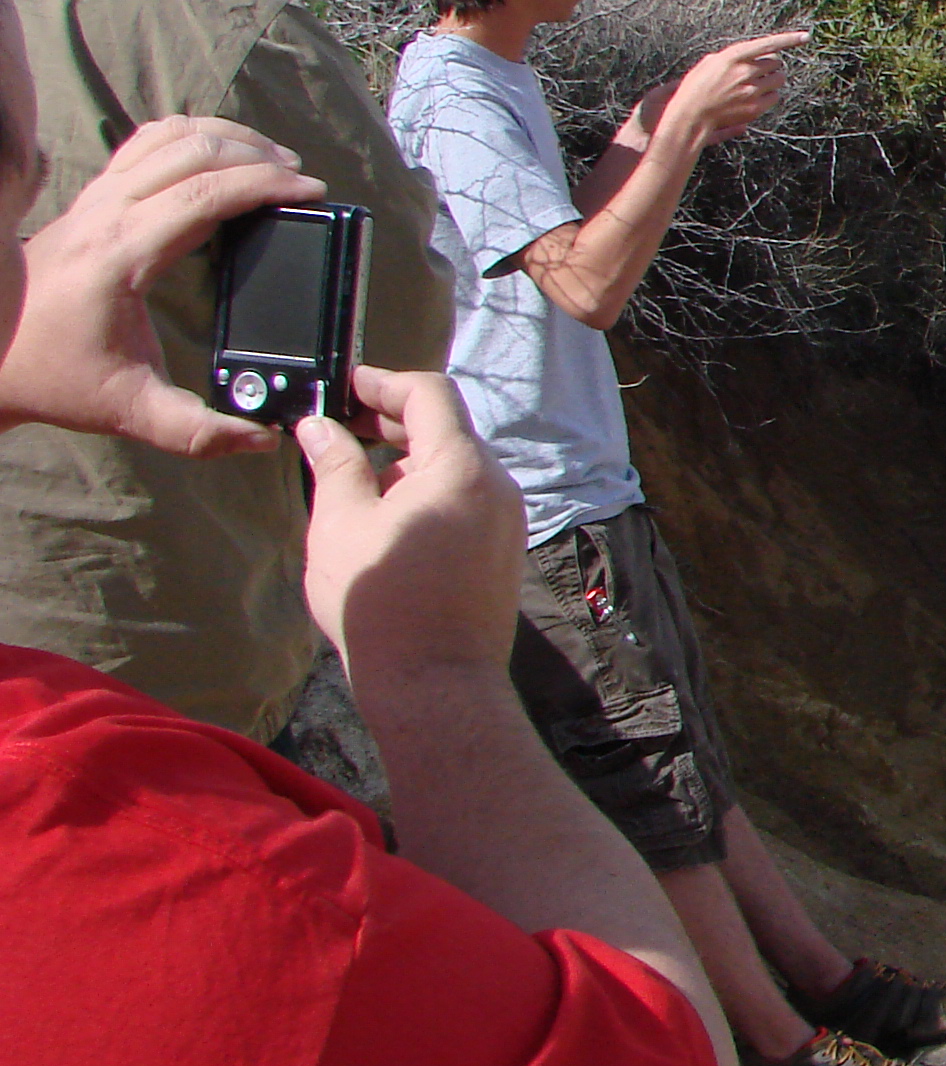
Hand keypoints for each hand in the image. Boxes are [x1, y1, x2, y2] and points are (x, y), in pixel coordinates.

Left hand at [0, 118, 324, 453]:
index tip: (310, 191)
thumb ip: (199, 432)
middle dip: (256, 154)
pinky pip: (142, 143)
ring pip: (165, 136)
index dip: (264, 185)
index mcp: (118, 256)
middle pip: (192, 152)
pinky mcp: (88, 199)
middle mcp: (103, 214)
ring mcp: (92, 199)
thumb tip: (262, 436)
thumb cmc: (55, 379)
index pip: (203, 194)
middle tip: (300, 178)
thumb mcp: (130, 413)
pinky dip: (188, 136)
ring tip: (268, 159)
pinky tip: (215, 157)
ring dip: (224, 138)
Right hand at [297, 366, 521, 682]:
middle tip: (337, 428)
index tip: (345, 386)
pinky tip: (383, 517)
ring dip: (406, 462)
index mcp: (462, 467)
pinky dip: (426, 493)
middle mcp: (496, 486)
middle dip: (389, 423)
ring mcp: (505, 520)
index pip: (429, 394)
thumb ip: (334, 464)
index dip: (383, 382)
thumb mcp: (340, 523)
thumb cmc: (380, 603)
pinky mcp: (502, 550)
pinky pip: (465, 501)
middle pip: (445, 429)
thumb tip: (319, 426)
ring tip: (351, 479)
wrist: (433, 683)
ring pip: (454, 468)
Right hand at [658, 30, 809, 147]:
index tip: (805, 36)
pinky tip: (754, 97)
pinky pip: (775, 96)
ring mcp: (751, 90)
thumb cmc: (697, 86)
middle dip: (770, 66)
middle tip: (757, 72)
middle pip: (776, 63)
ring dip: (772, 79)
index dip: (789, 39)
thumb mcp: (710, 62)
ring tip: (755, 84)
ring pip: (778, 79)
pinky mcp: (755, 107)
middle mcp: (745, 72)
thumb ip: (734, 56)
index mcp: (733, 56)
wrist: (691, 115)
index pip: (767, 44)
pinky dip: (769, 95)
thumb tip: (755, 54)